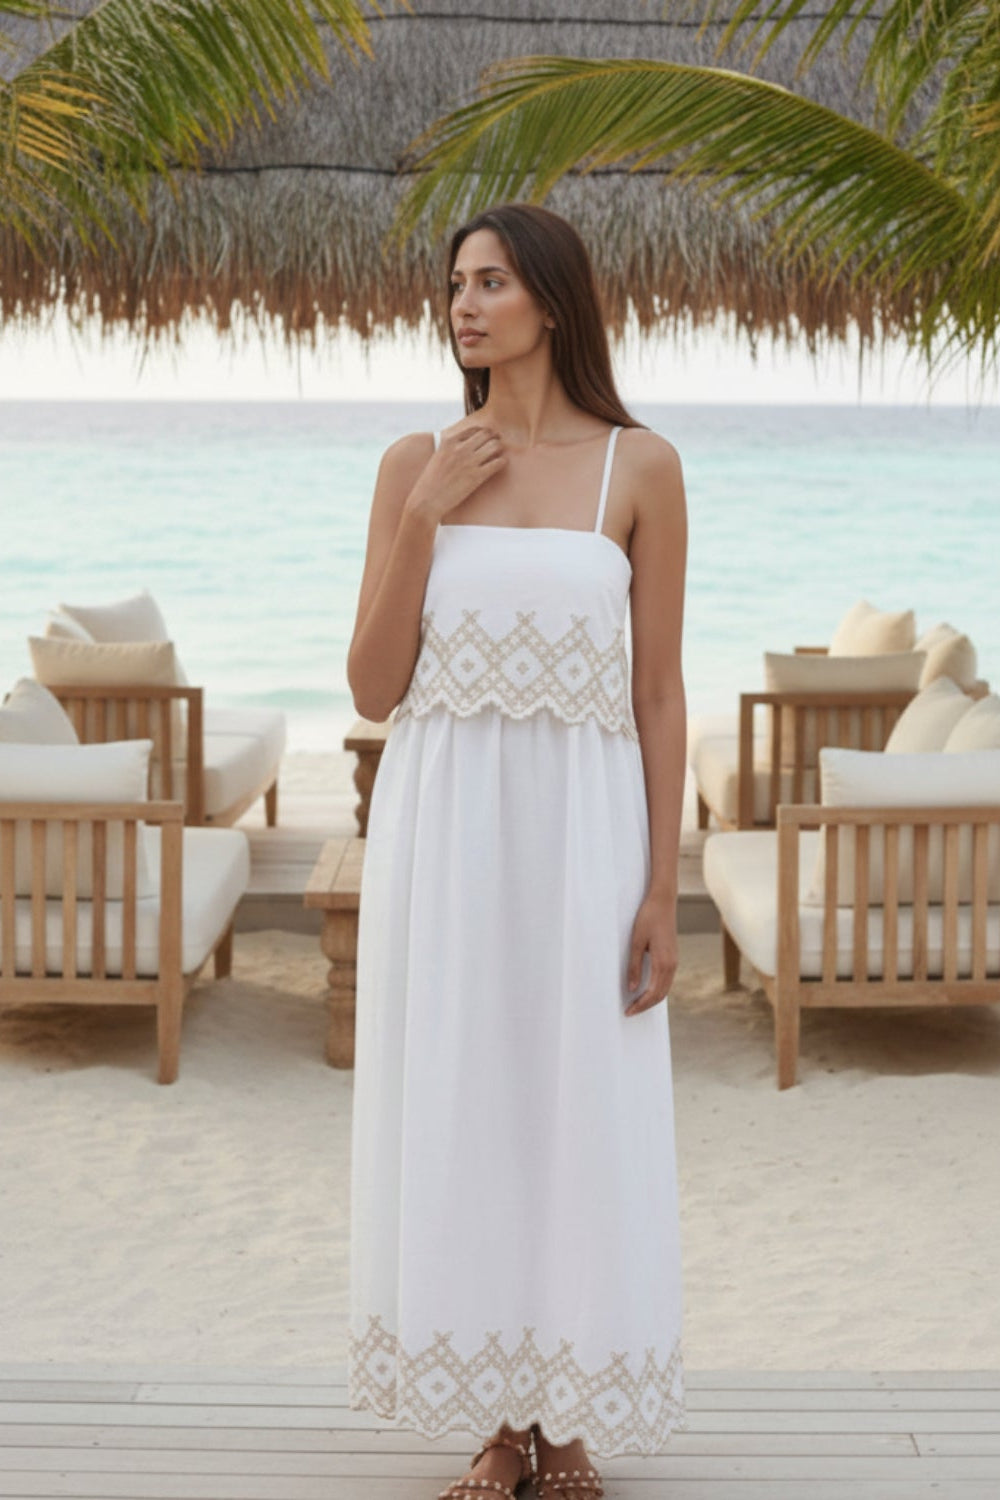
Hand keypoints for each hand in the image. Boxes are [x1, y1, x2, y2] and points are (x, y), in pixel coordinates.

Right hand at [413, 422, 506, 520]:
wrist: (427, 500)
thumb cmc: (430, 481)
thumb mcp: (437, 456)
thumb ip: (450, 447)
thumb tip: (463, 444)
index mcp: (449, 441)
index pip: (474, 429)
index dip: (485, 431)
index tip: (489, 435)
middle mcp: (460, 448)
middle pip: (486, 434)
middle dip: (494, 437)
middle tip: (497, 442)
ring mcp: (469, 462)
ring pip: (495, 446)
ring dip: (499, 448)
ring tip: (500, 452)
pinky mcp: (476, 476)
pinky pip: (497, 463)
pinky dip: (502, 461)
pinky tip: (501, 463)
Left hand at [624, 892, 677, 1015]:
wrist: (663, 901)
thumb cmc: (648, 918)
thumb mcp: (636, 942)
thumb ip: (634, 966)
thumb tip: (632, 988)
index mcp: (663, 962)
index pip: (653, 993)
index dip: (641, 1005)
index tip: (628, 1011)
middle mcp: (672, 964)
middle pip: (661, 995)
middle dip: (645, 1006)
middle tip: (630, 1012)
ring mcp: (674, 961)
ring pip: (665, 988)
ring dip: (652, 999)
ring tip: (636, 1004)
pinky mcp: (673, 956)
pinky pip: (666, 980)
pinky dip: (657, 989)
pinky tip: (646, 990)